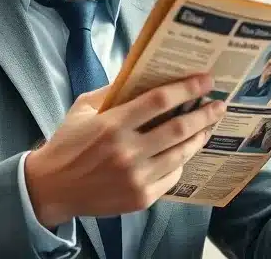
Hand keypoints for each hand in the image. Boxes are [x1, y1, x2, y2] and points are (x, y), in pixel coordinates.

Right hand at [24, 73, 225, 226]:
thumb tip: (143, 72)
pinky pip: (172, 176)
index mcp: (112, 124)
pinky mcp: (140, 197)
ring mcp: (135, 177)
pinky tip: (187, 150)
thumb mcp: (83, 108)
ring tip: (209, 125)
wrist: (51, 188)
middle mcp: (127, 151)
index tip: (206, 81)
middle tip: (219, 104)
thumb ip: (112, 91)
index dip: (187, 88)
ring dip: (200, 137)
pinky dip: (183, 161)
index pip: (159, 101)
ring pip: (181, 153)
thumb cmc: (68, 143)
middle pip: (178, 127)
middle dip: (204, 113)